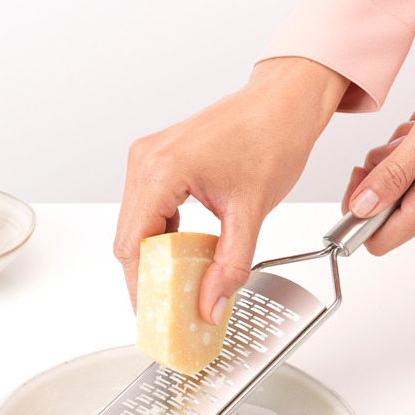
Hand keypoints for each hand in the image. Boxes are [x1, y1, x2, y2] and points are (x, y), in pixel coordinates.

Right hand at [115, 57, 349, 322]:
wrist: (285, 101)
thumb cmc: (272, 136)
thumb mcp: (252, 212)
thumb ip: (230, 266)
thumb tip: (210, 304)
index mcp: (161, 170)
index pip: (134, 244)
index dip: (141, 286)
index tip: (154, 313)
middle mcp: (146, 160)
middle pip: (130, 237)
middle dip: (148, 275)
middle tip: (169, 307)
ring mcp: (149, 156)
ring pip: (137, 223)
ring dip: (156, 255)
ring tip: (180, 284)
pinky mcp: (159, 158)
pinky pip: (150, 207)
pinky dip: (164, 234)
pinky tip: (185, 253)